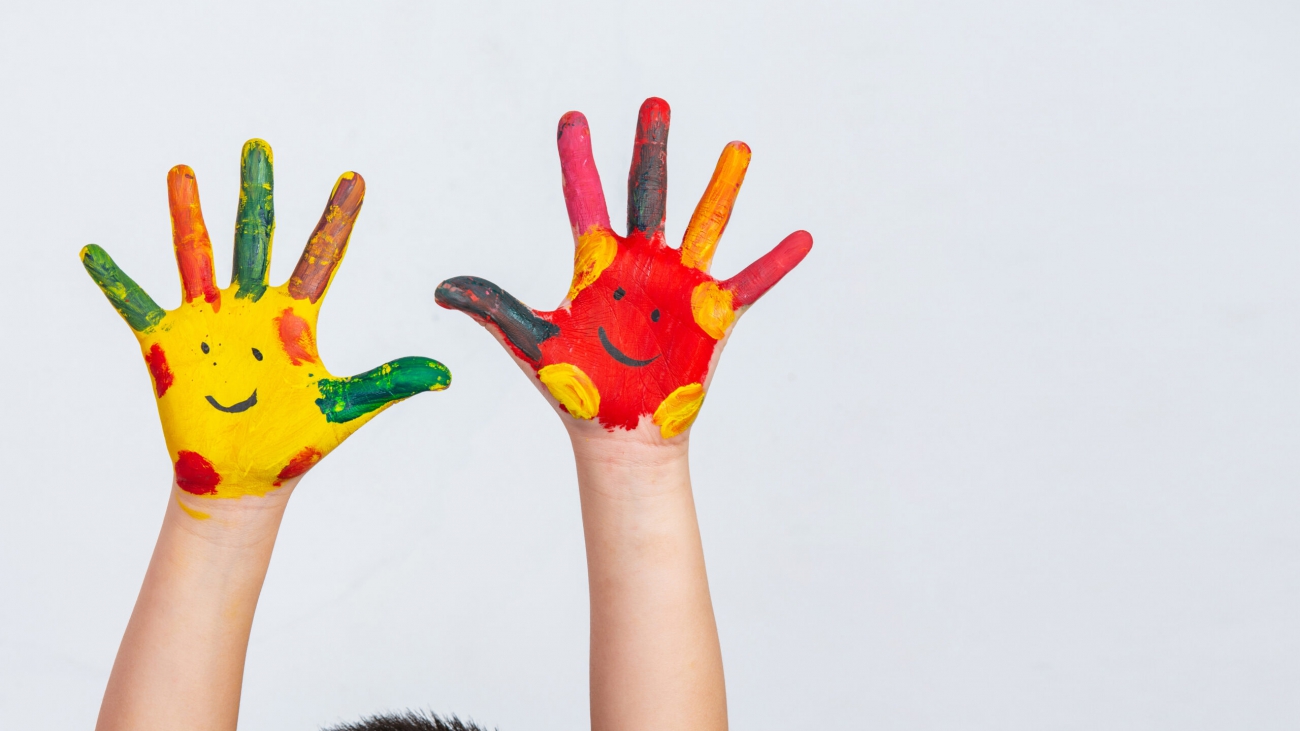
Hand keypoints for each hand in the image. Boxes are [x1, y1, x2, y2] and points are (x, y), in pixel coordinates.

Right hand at [82, 139, 450, 499]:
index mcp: (295, 317)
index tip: (355, 177)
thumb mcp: (346, 406)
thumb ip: (391, 382)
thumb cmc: (295, 443)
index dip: (337, 218)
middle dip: (257, 192)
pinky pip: (135, 305)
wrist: (246, 481)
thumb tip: (446, 375)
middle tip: (258, 145)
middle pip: (255, 236)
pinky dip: (115, 280)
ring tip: (183, 170)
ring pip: (197, 255)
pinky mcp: (168, 345)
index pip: (321, 255)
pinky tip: (94, 251)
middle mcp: (251, 308)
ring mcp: (207, 322)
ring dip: (188, 214)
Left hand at [436, 97, 810, 439]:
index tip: (572, 119)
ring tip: (736, 146)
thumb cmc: (577, 390)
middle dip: (650, 149)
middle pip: (648, 193)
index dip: (577, 159)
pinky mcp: (712, 316)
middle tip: (654, 105)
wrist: (619, 435)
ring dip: (722, 186)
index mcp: (597, 265)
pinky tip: (801, 238)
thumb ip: (493, 307)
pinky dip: (775, 262)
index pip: (585, 198)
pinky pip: (750, 282)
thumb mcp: (532, 342)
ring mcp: (680, 286)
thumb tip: (441, 287)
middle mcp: (641, 264)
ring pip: (705, 223)